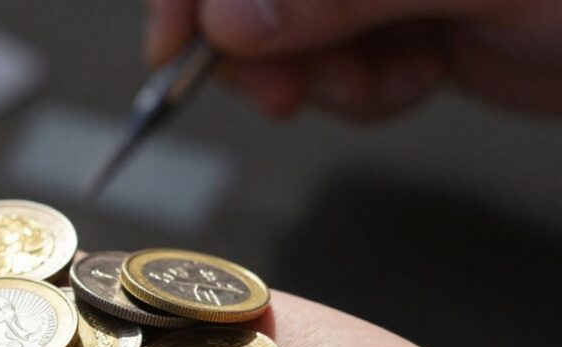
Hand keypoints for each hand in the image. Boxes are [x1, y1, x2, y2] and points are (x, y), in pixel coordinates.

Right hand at [147, 0, 561, 117]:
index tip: (180, 49)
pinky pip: (335, 61)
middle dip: (255, 47)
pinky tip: (407, 81)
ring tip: (378, 82)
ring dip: (315, 77)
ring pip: (285, 31)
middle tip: (284, 91)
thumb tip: (229, 19)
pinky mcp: (399, 15)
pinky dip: (358, 91)